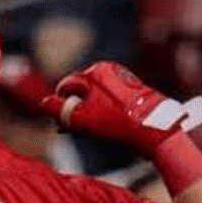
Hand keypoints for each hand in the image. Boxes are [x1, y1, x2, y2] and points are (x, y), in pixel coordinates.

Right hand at [39, 61, 201, 157]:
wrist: (157, 131)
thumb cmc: (118, 123)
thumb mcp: (81, 118)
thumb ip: (57, 109)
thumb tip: (44, 103)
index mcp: (96, 71)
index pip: (65, 87)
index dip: (61, 108)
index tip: (63, 125)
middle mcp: (110, 70)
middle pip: (80, 92)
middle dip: (74, 111)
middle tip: (72, 130)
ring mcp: (123, 80)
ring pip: (94, 98)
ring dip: (87, 114)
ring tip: (89, 131)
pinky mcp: (133, 91)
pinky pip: (108, 100)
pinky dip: (101, 112)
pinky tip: (103, 127)